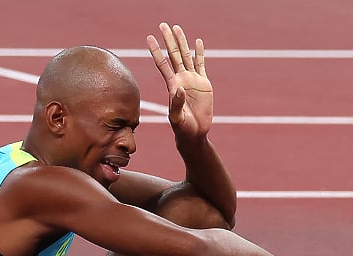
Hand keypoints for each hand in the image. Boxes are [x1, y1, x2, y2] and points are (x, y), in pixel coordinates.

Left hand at [146, 22, 212, 138]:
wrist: (195, 133)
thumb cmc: (182, 128)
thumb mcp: (176, 118)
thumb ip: (176, 104)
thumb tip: (179, 88)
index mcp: (172, 86)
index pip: (162, 64)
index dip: (155, 50)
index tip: (149, 38)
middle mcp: (181, 79)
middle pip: (173, 55)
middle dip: (168, 40)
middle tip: (163, 25)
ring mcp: (192, 80)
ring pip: (186, 56)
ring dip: (182, 42)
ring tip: (177, 28)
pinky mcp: (204, 84)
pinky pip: (201, 65)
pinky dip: (199, 53)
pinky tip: (198, 42)